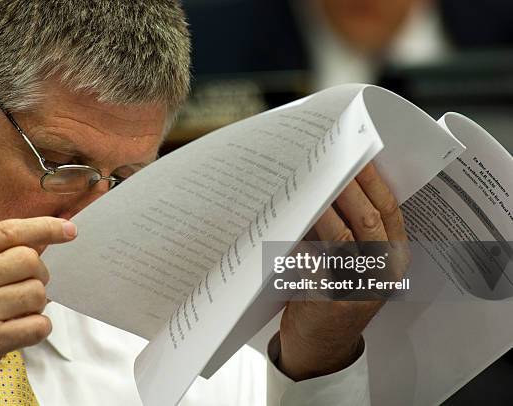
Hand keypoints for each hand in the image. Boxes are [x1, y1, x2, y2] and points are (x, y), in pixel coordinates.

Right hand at [0, 217, 76, 402]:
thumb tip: (40, 241)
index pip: (8, 232)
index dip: (44, 227)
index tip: (69, 229)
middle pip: (29, 260)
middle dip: (39, 274)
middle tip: (28, 287)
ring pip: (38, 293)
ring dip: (38, 304)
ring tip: (18, 313)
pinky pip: (39, 325)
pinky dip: (38, 328)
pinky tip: (20, 331)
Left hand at [278, 162, 408, 380]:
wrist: (322, 348)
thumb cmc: (333, 297)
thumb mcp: (355, 264)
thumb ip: (353, 231)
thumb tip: (329, 180)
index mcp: (393, 258)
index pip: (389, 210)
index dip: (373, 180)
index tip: (355, 153)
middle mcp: (382, 273)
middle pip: (367, 218)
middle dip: (346, 185)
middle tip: (326, 159)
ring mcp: (359, 289)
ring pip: (342, 236)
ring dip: (321, 205)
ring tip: (305, 181)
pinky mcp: (331, 301)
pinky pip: (313, 260)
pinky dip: (299, 236)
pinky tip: (285, 218)